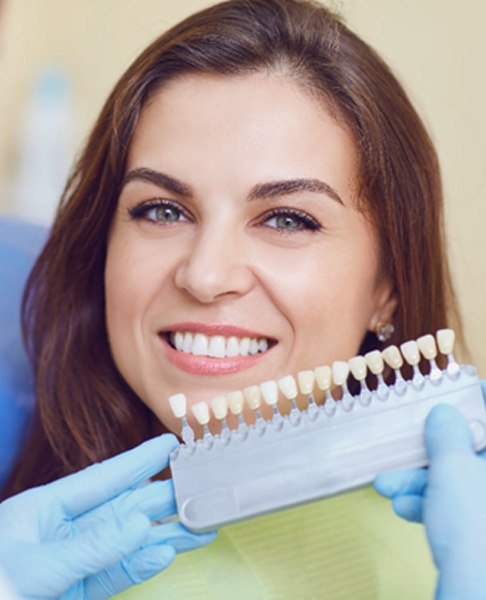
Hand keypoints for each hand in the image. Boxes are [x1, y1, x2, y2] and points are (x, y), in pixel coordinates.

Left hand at [0, 434, 215, 599]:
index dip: (139, 460)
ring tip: (201, 526)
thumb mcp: (35, 566)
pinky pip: (119, 573)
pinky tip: (167, 553)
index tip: (170, 444)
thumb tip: (142, 524)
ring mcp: (76, 561)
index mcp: (47, 508)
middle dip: (163, 496)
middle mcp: (67, 530)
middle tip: (200, 486)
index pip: (103, 477)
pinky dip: (143, 565)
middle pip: (125, 507)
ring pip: (129, 542)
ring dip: (165, 534)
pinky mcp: (82, 591)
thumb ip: (91, 547)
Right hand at [374, 403, 485, 598]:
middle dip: (433, 451)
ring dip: (423, 481)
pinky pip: (464, 507)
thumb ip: (447, 434)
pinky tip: (404, 507)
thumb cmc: (475, 524)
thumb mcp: (452, 468)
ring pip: (465, 481)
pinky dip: (434, 504)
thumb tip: (444, 413)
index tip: (454, 392)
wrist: (477, 593)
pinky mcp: (485, 532)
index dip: (479, 398)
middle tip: (407, 445)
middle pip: (477, 450)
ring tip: (387, 486)